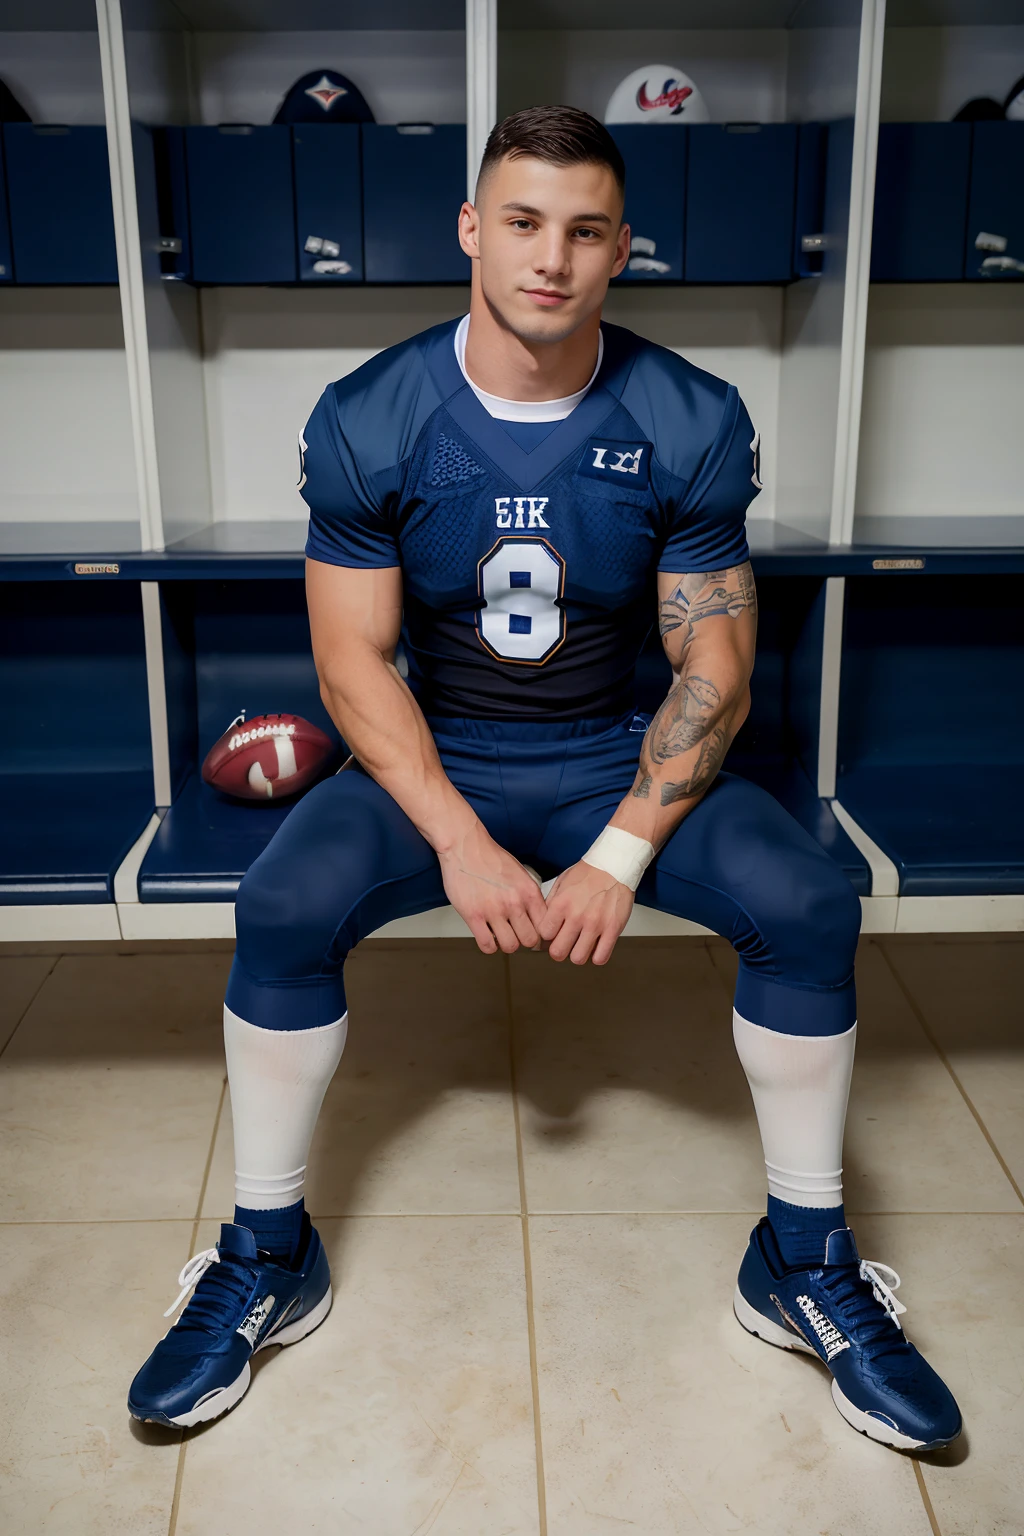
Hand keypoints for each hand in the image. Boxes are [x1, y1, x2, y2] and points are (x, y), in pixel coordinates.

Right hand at [437, 820, 546, 955]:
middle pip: (530, 940)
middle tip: (516, 935)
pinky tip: (487, 935)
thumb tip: (537, 917)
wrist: (466, 846)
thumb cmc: (491, 858)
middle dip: (524, 941)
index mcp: (529, 892)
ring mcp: (494, 910)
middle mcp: (515, 902)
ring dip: (506, 944)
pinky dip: (489, 946)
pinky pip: (487, 946)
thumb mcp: (521, 874)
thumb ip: (529, 896)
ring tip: (500, 935)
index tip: (534, 934)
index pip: (546, 926)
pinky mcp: (474, 916)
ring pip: (510, 946)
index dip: (541, 934)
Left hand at [539, 860, 634, 965]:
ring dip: (577, 955)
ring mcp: (595, 924)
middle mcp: (576, 916)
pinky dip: (596, 957)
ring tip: (580, 947)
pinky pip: (601, 957)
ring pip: (578, 958)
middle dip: (558, 951)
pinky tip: (596, 948)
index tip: (551, 935)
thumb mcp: (561, 883)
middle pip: (558, 952)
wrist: (615, 865)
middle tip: (563, 945)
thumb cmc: (589, 873)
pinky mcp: (613, 929)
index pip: (544, 934)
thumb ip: (551, 904)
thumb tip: (543, 924)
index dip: (546, 937)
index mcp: (561, 904)